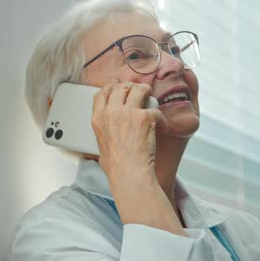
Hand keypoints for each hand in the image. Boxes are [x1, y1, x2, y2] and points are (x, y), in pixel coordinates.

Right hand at [91, 80, 184, 234]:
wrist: (128, 174)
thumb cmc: (116, 167)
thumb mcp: (100, 146)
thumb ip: (104, 134)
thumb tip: (109, 134)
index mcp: (98, 119)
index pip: (101, 93)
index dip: (111, 87)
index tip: (117, 86)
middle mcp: (111, 112)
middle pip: (120, 87)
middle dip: (130, 87)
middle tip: (138, 92)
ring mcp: (128, 113)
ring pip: (139, 89)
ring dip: (146, 92)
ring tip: (151, 98)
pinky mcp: (144, 118)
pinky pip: (156, 109)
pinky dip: (161, 117)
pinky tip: (161, 126)